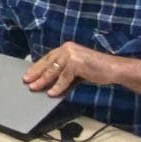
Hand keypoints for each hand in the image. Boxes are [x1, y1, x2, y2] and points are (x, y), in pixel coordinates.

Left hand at [23, 41, 140, 96]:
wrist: (114, 68)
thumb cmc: (97, 69)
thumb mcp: (77, 68)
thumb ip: (64, 72)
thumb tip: (49, 83)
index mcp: (66, 48)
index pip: (48, 58)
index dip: (37, 66)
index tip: (28, 74)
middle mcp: (67, 49)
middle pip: (47, 63)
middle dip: (36, 73)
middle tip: (26, 81)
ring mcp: (72, 55)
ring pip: (53, 71)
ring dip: (42, 81)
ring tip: (34, 88)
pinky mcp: (76, 63)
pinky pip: (64, 78)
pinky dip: (57, 87)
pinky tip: (51, 93)